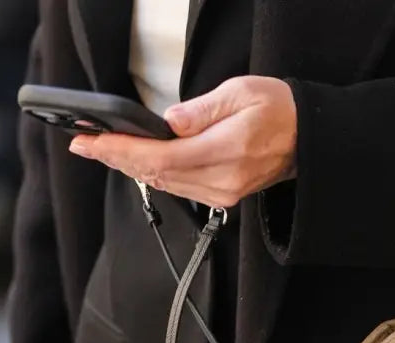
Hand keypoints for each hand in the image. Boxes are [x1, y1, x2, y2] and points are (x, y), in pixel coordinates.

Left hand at [69, 76, 296, 208]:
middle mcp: (224, 179)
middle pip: (158, 174)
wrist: (310, 139)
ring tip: (105, 152)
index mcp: (227, 150)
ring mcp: (225, 192)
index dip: (122, 151)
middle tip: (85, 146)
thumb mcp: (241, 93)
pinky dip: (156, 176)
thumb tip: (170, 121)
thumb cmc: (280, 111)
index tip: (92, 142)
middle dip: (117, 160)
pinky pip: (181, 189)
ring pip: (166, 184)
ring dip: (132, 169)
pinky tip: (139, 164)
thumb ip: (203, 109)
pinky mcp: (226, 196)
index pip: (161, 157)